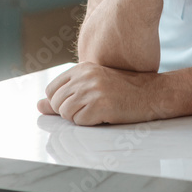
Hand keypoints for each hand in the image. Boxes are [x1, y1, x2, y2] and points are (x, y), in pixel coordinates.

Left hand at [37, 62, 163, 125]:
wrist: (153, 93)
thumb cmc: (124, 90)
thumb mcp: (93, 86)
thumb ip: (65, 94)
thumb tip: (38, 105)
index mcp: (81, 68)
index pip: (52, 91)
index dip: (63, 102)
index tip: (82, 102)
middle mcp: (84, 76)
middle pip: (57, 103)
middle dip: (71, 111)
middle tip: (93, 107)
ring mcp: (92, 89)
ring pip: (66, 114)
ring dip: (81, 118)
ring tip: (100, 110)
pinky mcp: (99, 104)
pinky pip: (80, 122)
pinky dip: (91, 123)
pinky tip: (107, 114)